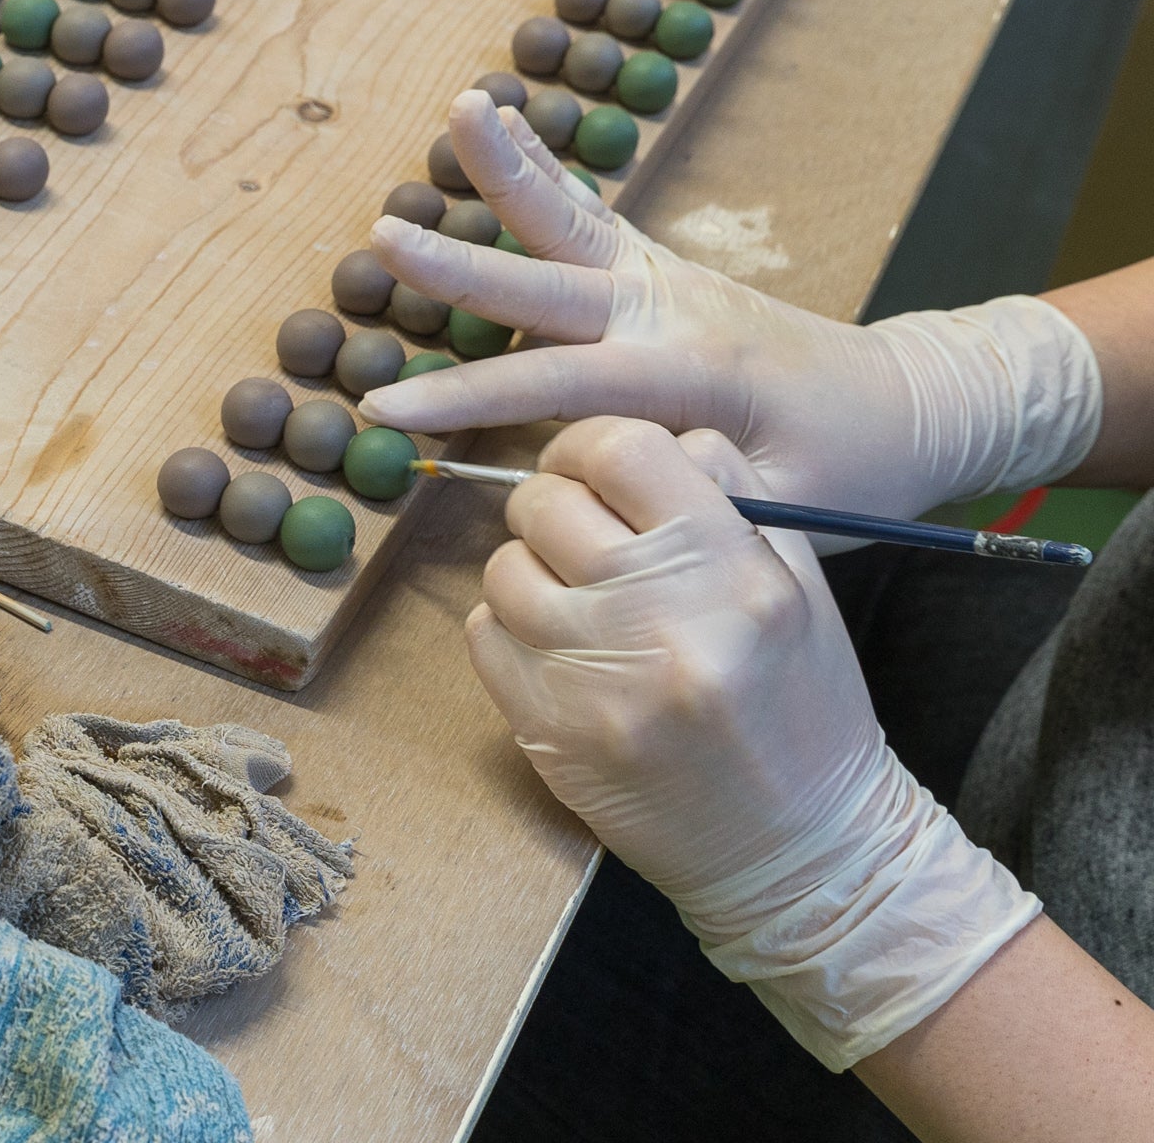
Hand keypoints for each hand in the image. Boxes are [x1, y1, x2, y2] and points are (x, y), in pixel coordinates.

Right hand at [360, 90, 1100, 521]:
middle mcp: (669, 306)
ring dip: (512, 169)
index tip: (385, 412)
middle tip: (387, 234)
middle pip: (549, 277)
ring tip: (466, 107)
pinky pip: (588, 217)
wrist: (908, 403)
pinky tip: (501, 124)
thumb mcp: (780, 506)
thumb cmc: (849, 468)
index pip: (557, 384)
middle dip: (462, 262)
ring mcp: (664, 278)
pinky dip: (542, 173)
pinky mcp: (658, 271)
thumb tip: (583, 476)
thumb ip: (680, 486)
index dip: (467, 397)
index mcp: (693, 369)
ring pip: (571, 221)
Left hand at [469, 416, 1038, 1068]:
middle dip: (551, 504)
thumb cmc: (805, 711)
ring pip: (505, 567)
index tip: (585, 466)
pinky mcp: (551, 733)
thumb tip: (656, 435)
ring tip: (570, 596)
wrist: (802, 856)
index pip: (622, 449)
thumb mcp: (798, 586)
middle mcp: (662, 618)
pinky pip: (485, 635)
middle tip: (574, 530)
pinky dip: (507, 628)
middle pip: (547, 502)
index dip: (587, 445)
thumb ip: (730, 494)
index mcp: (732, 569)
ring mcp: (598, 680)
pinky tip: (556, 646)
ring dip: (528, 569)